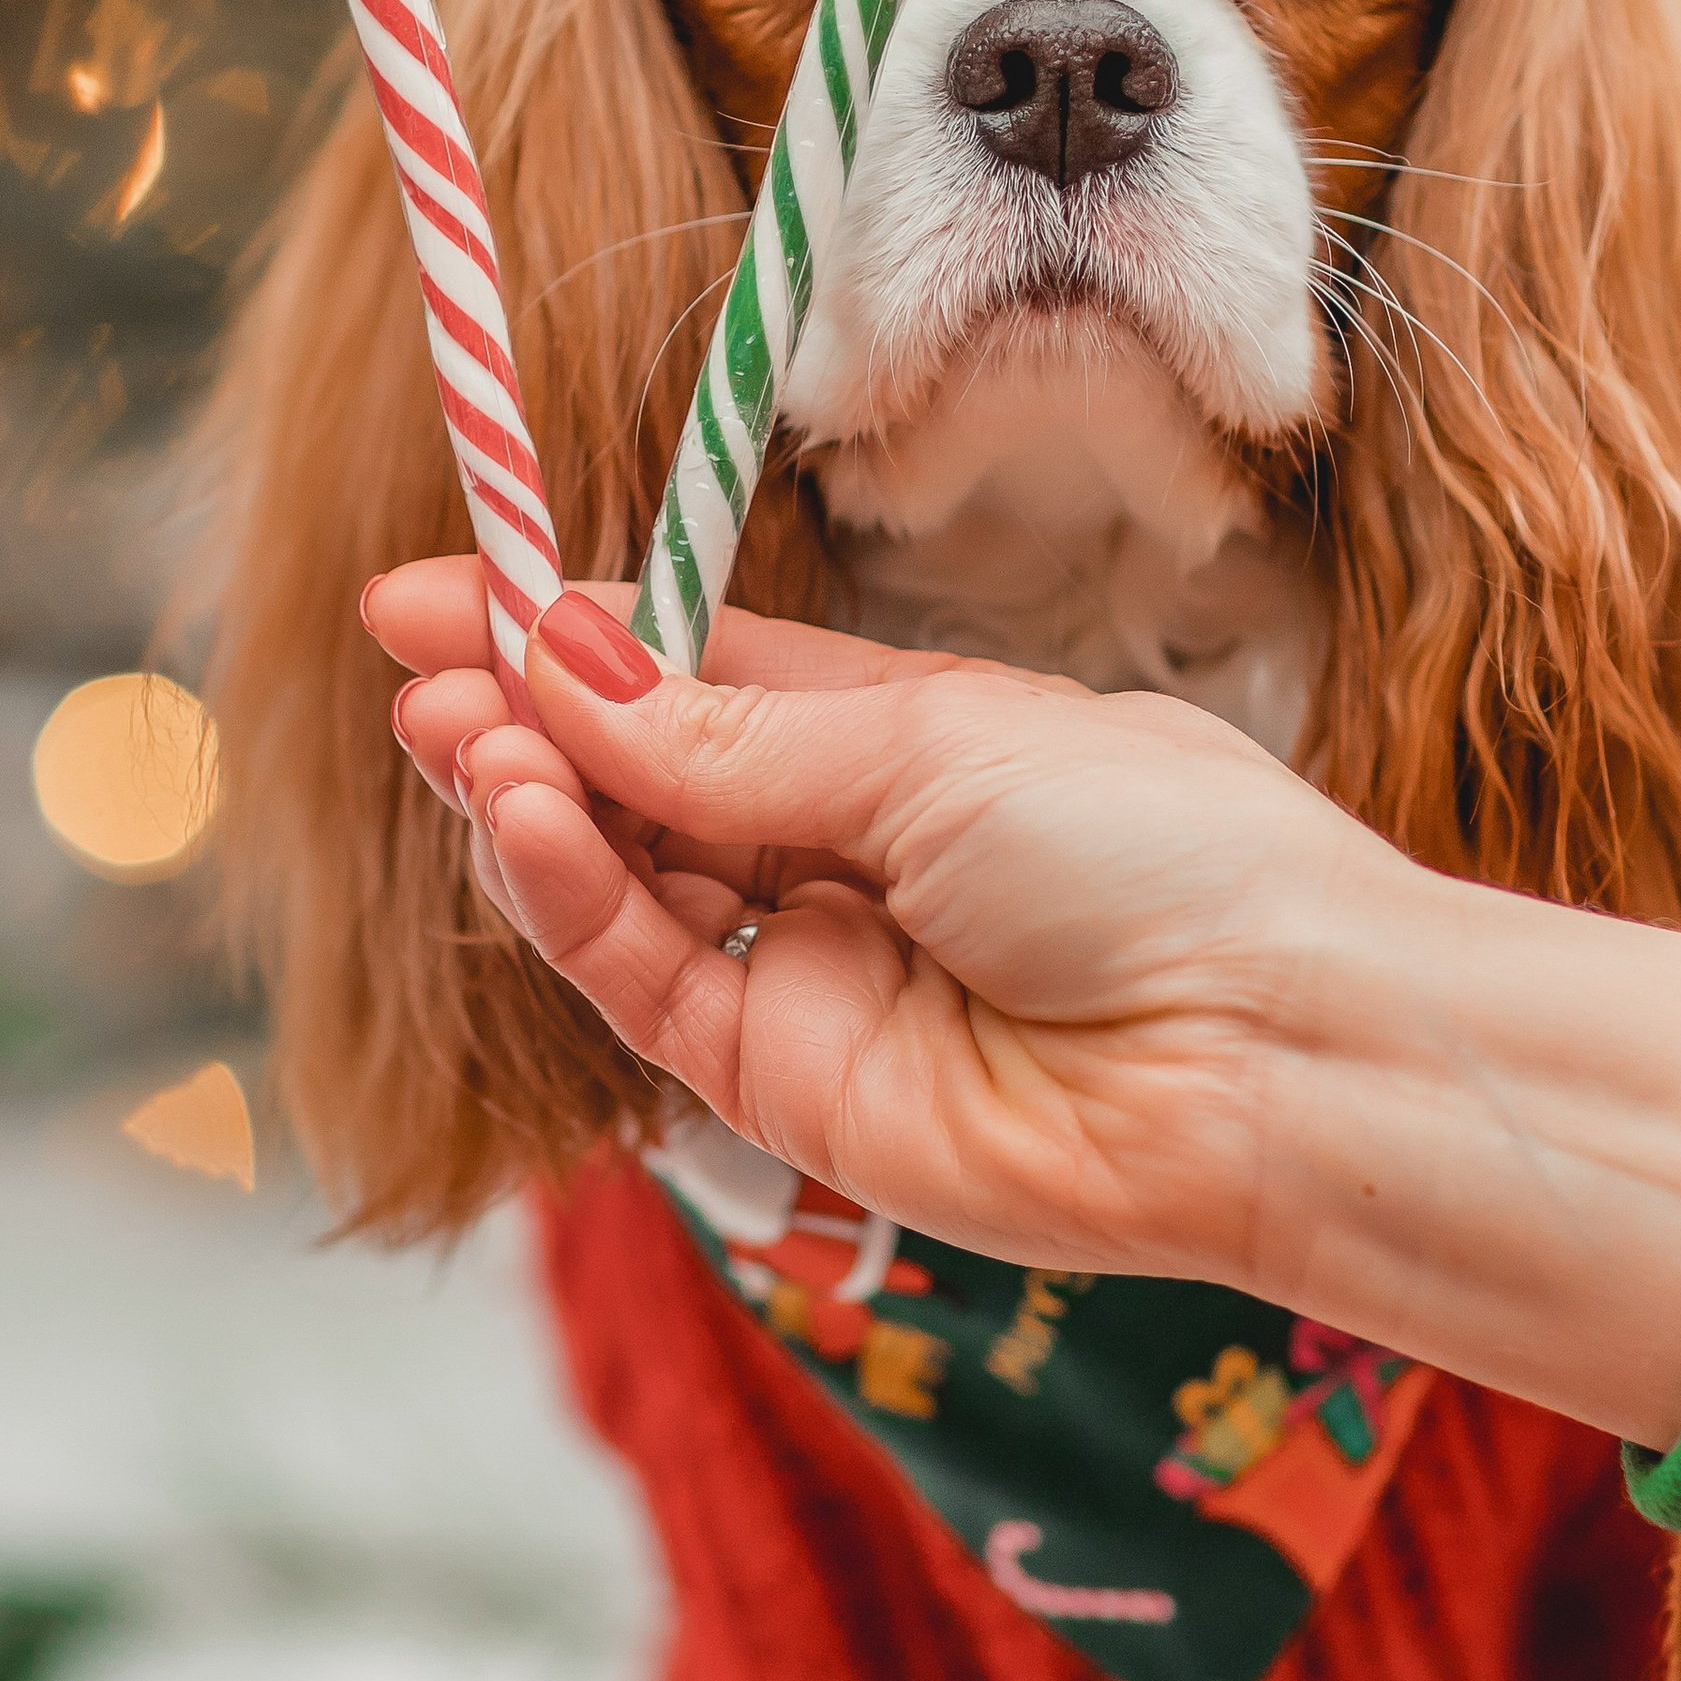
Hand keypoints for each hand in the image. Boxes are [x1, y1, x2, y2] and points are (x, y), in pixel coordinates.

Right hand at [368, 557, 1382, 1293]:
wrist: (1267, 1054)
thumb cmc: (1157, 857)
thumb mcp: (932, 743)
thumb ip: (730, 732)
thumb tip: (564, 663)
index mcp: (905, 743)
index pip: (696, 679)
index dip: (568, 638)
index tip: (437, 591)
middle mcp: (847, 858)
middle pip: (638, 785)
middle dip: (520, 719)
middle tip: (413, 660)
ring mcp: (814, 975)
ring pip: (621, 888)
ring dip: (530, 805)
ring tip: (461, 733)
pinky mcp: (790, 1089)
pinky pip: (648, 982)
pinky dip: (574, 898)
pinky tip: (530, 817)